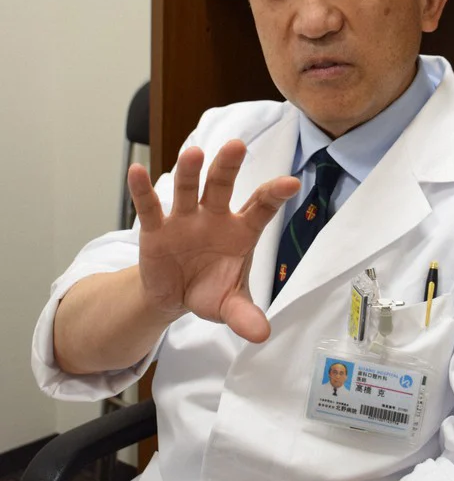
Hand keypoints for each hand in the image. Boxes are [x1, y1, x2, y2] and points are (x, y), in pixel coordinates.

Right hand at [127, 140, 299, 342]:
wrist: (175, 295)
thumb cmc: (210, 290)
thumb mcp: (229, 305)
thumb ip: (244, 315)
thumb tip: (261, 335)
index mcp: (241, 230)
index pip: (260, 207)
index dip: (274, 195)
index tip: (291, 183)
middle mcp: (214, 217)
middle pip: (222, 187)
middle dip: (228, 167)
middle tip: (236, 145)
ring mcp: (184, 219)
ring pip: (188, 190)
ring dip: (190, 172)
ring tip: (193, 152)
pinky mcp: (156, 229)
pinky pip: (150, 207)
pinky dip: (142, 190)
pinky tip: (136, 170)